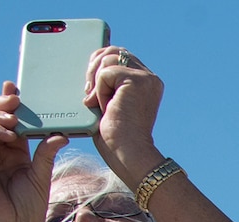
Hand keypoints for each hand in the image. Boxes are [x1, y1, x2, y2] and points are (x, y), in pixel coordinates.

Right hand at [0, 83, 66, 221]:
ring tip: (13, 112)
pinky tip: (5, 131)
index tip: (23, 89)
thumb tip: (60, 134)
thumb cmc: (24, 211)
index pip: (16, 124)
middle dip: (5, 103)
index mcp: (16, 154)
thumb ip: (45, 155)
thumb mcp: (40, 178)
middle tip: (17, 95)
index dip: (17, 106)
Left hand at [83, 47, 166, 183]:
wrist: (127, 154)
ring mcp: (146, 79)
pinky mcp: (137, 81)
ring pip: (108, 58)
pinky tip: (104, 106)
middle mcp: (150, 78)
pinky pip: (106, 71)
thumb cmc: (117, 137)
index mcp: (146, 83)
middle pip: (113, 51)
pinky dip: (99, 89)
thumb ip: (106, 82)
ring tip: (98, 103)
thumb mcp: (109, 102)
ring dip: (96, 80)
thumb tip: (91, 64)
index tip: (90, 85)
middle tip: (88, 92)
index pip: (119, 56)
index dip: (99, 64)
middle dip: (94, 67)